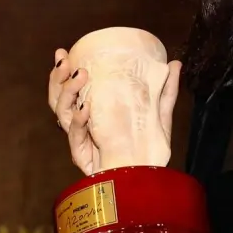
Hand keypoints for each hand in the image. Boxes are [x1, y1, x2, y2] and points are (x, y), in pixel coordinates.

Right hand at [47, 49, 182, 175]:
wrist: (149, 180)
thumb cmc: (150, 149)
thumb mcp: (159, 116)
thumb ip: (164, 91)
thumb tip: (174, 63)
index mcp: (94, 112)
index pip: (71, 89)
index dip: (63, 72)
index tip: (64, 53)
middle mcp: (82, 125)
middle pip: (58, 99)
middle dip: (58, 79)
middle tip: (66, 62)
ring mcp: (81, 141)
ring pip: (61, 113)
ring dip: (68, 92)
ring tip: (81, 76)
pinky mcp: (83, 157)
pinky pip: (75, 136)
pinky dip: (78, 121)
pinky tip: (85, 109)